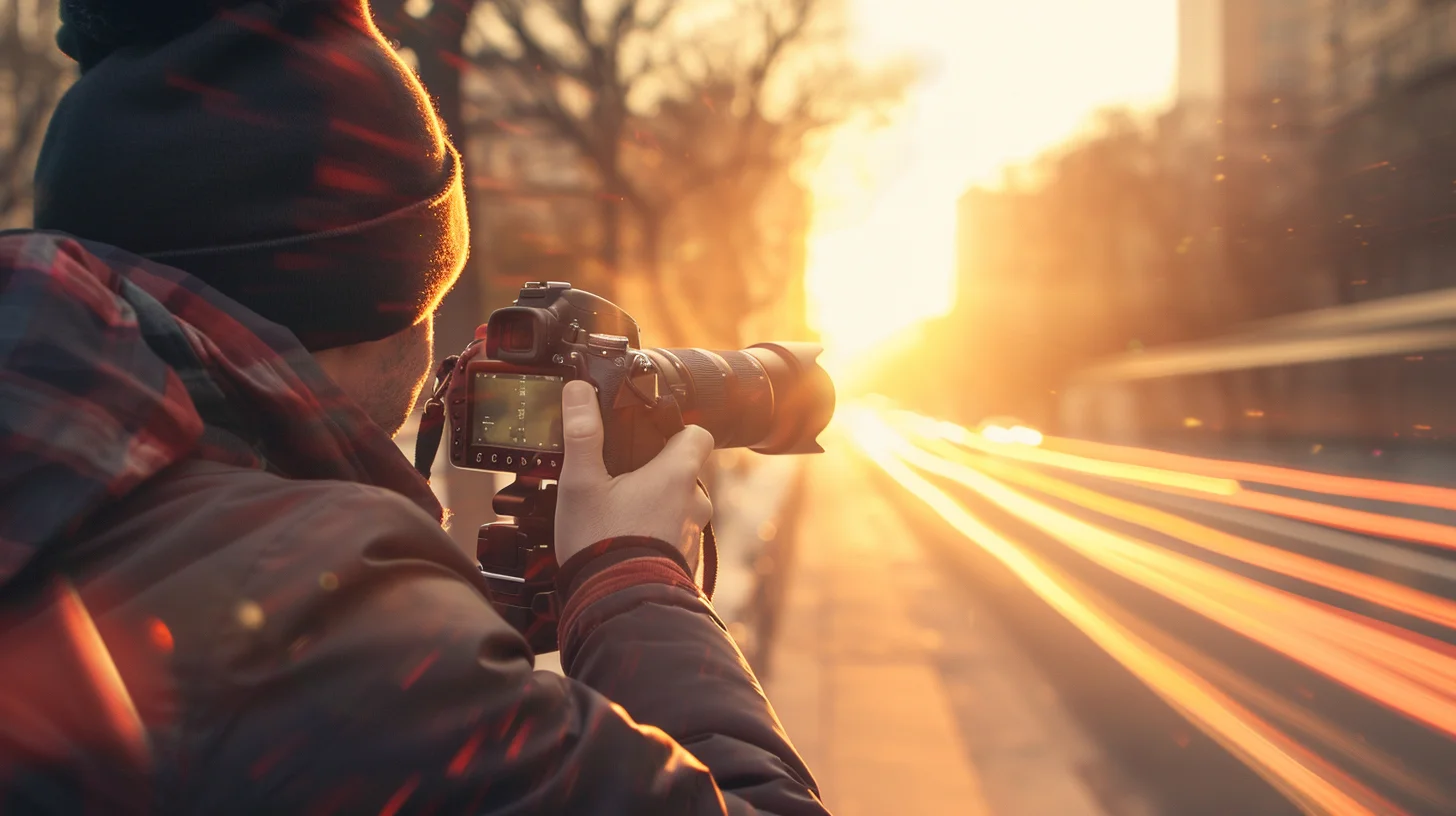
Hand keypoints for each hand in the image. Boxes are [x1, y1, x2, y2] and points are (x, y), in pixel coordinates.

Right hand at [554, 380, 713, 571]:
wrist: (618, 605)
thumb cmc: (602, 542)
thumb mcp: (581, 482)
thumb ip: (582, 434)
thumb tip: (579, 390)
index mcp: (677, 474)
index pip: (697, 434)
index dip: (675, 429)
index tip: (649, 435)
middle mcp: (694, 502)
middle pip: (683, 471)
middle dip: (655, 472)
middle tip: (620, 480)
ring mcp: (692, 534)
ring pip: (678, 505)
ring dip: (655, 506)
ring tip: (617, 516)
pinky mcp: (685, 561)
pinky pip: (672, 535)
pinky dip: (655, 534)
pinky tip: (624, 542)